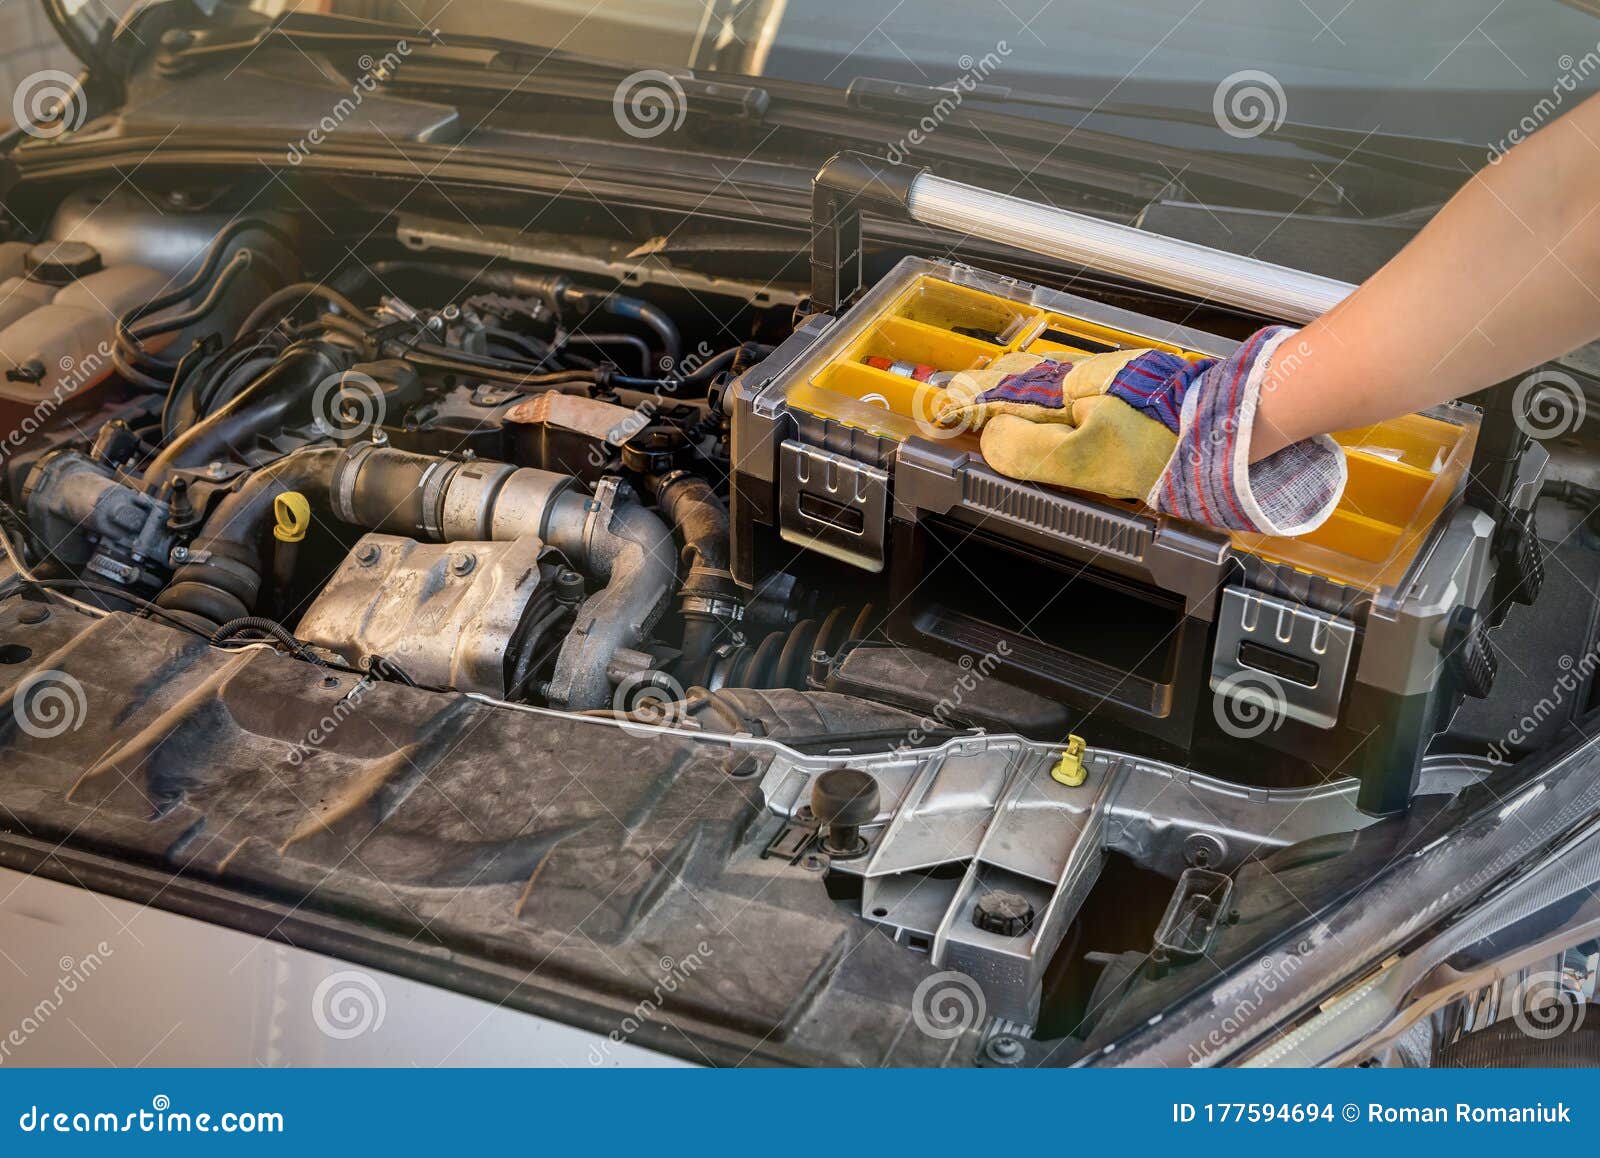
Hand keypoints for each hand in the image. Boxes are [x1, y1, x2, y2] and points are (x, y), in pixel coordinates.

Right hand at [936, 327, 1345, 536]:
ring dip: (1009, 388)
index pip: (997, 396)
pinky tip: (1047, 403)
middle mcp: (1086, 380)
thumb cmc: (1175, 445)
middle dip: (979, 390)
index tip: (934, 416)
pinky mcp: (1135, 394)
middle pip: (1017, 381)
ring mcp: (1112, 384)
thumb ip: (1030, 450)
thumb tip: (989, 440)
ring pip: (1045, 383)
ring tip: (983, 396)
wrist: (1244, 427)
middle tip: (947, 402)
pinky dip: (1043, 393)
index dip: (961, 407)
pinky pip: (1072, 389)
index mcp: (1066, 391)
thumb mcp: (1089, 458)